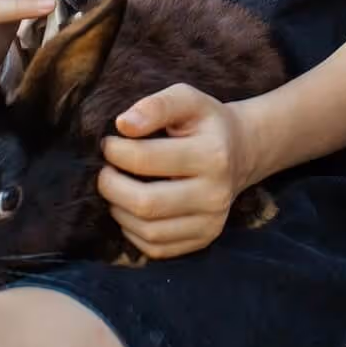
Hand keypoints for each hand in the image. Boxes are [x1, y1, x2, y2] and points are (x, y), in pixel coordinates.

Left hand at [98, 84, 250, 258]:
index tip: (109, 143)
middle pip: (145, 204)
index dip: (116, 151)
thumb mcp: (186, 99)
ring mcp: (212, 222)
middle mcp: (216, 194)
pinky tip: (133, 209)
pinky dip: (133, 231)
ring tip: (118, 188)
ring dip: (119, 210)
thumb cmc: (205, 122)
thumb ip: (156, 105)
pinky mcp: (204, 240)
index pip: (146, 159)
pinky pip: (156, 248)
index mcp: (212, 154)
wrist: (240, 151)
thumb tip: (123, 125)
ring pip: (148, 231)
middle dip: (111, 187)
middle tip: (105, 171)